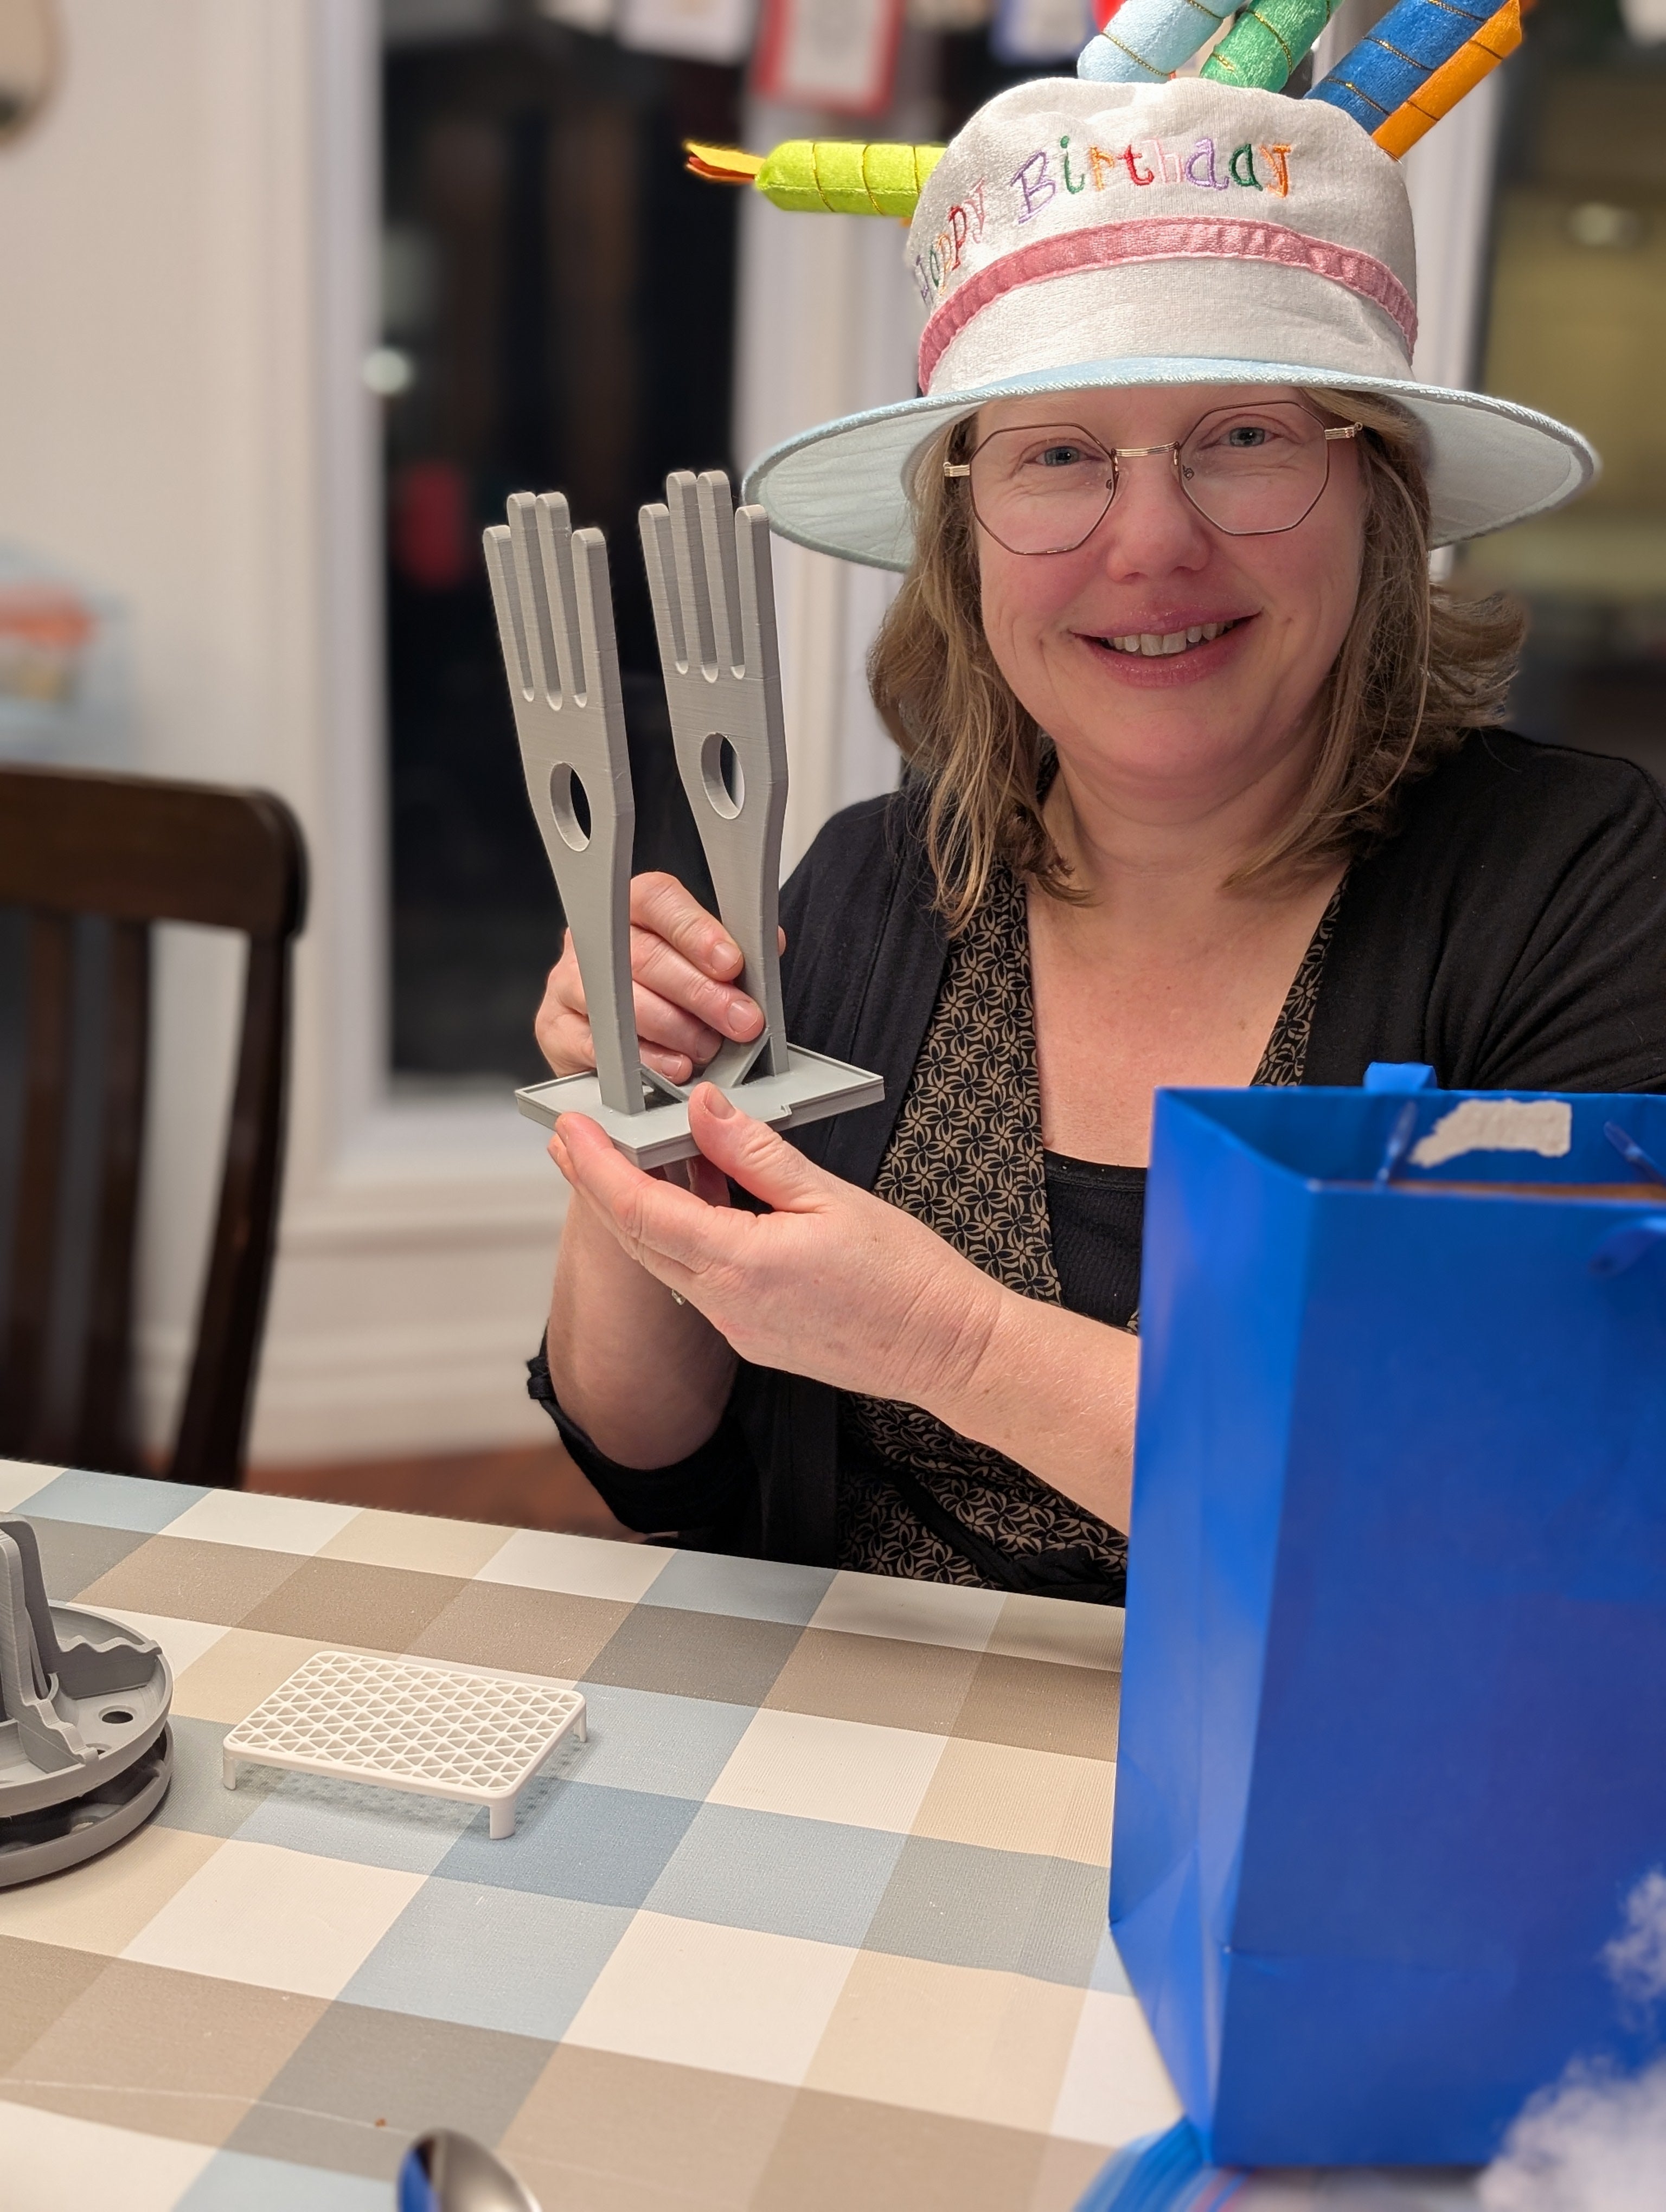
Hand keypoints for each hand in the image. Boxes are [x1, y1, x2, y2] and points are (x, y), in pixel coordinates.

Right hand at [536, 872, 785, 1086]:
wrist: (615, 1039)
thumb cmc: (665, 994)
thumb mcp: (702, 963)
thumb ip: (732, 952)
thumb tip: (769, 944)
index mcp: (630, 909)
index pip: (657, 901)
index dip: (696, 930)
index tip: (730, 962)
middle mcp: (593, 941)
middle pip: (644, 957)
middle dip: (701, 992)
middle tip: (740, 1019)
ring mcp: (568, 984)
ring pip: (623, 1004)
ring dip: (677, 1029)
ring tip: (709, 1047)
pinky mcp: (556, 1030)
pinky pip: (600, 1046)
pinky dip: (645, 1060)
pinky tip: (675, 1066)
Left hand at [548, 1085, 1005, 1406]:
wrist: (945, 1347)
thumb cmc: (905, 1276)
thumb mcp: (830, 1195)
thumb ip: (754, 1153)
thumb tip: (702, 1109)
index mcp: (741, 1264)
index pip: (639, 1210)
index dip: (596, 1166)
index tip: (571, 1129)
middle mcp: (727, 1305)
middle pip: (638, 1239)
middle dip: (597, 1186)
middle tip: (571, 1139)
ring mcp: (738, 1327)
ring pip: (666, 1261)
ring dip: (643, 1210)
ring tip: (631, 1158)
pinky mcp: (754, 1336)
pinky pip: (700, 1280)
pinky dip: (686, 1237)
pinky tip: (700, 1201)